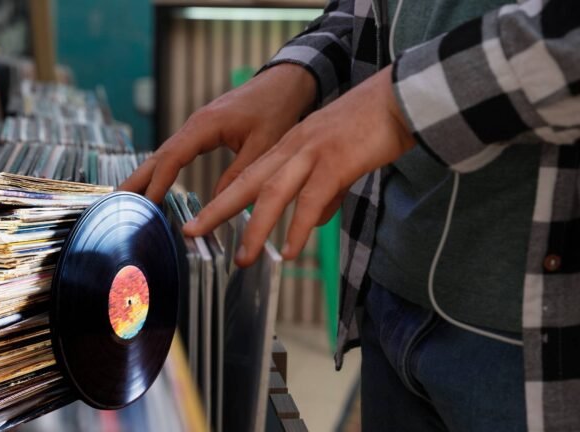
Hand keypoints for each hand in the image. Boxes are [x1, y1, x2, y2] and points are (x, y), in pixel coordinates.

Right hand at [120, 64, 316, 202]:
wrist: (284, 82)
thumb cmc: (276, 109)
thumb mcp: (264, 146)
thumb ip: (240, 174)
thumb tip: (218, 205)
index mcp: (205, 125)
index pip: (173, 157)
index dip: (158, 183)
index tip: (146, 205)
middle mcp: (194, 124)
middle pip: (158, 155)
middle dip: (137, 179)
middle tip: (115, 203)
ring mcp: (195, 127)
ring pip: (163, 154)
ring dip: (145, 175)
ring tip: (126, 199)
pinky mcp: (201, 131)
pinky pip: (175, 152)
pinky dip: (161, 169)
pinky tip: (154, 184)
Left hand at [183, 65, 414, 266]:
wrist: (402, 96)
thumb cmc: (372, 128)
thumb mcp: (338, 161)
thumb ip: (324, 191)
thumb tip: (314, 220)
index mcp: (289, 145)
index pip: (248, 174)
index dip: (223, 197)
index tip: (203, 218)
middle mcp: (293, 147)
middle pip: (246, 181)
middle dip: (217, 209)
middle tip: (192, 232)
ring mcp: (312, 153)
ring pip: (272, 193)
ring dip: (254, 228)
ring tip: (242, 258)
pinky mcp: (336, 162)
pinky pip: (311, 200)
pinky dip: (299, 228)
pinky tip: (289, 252)